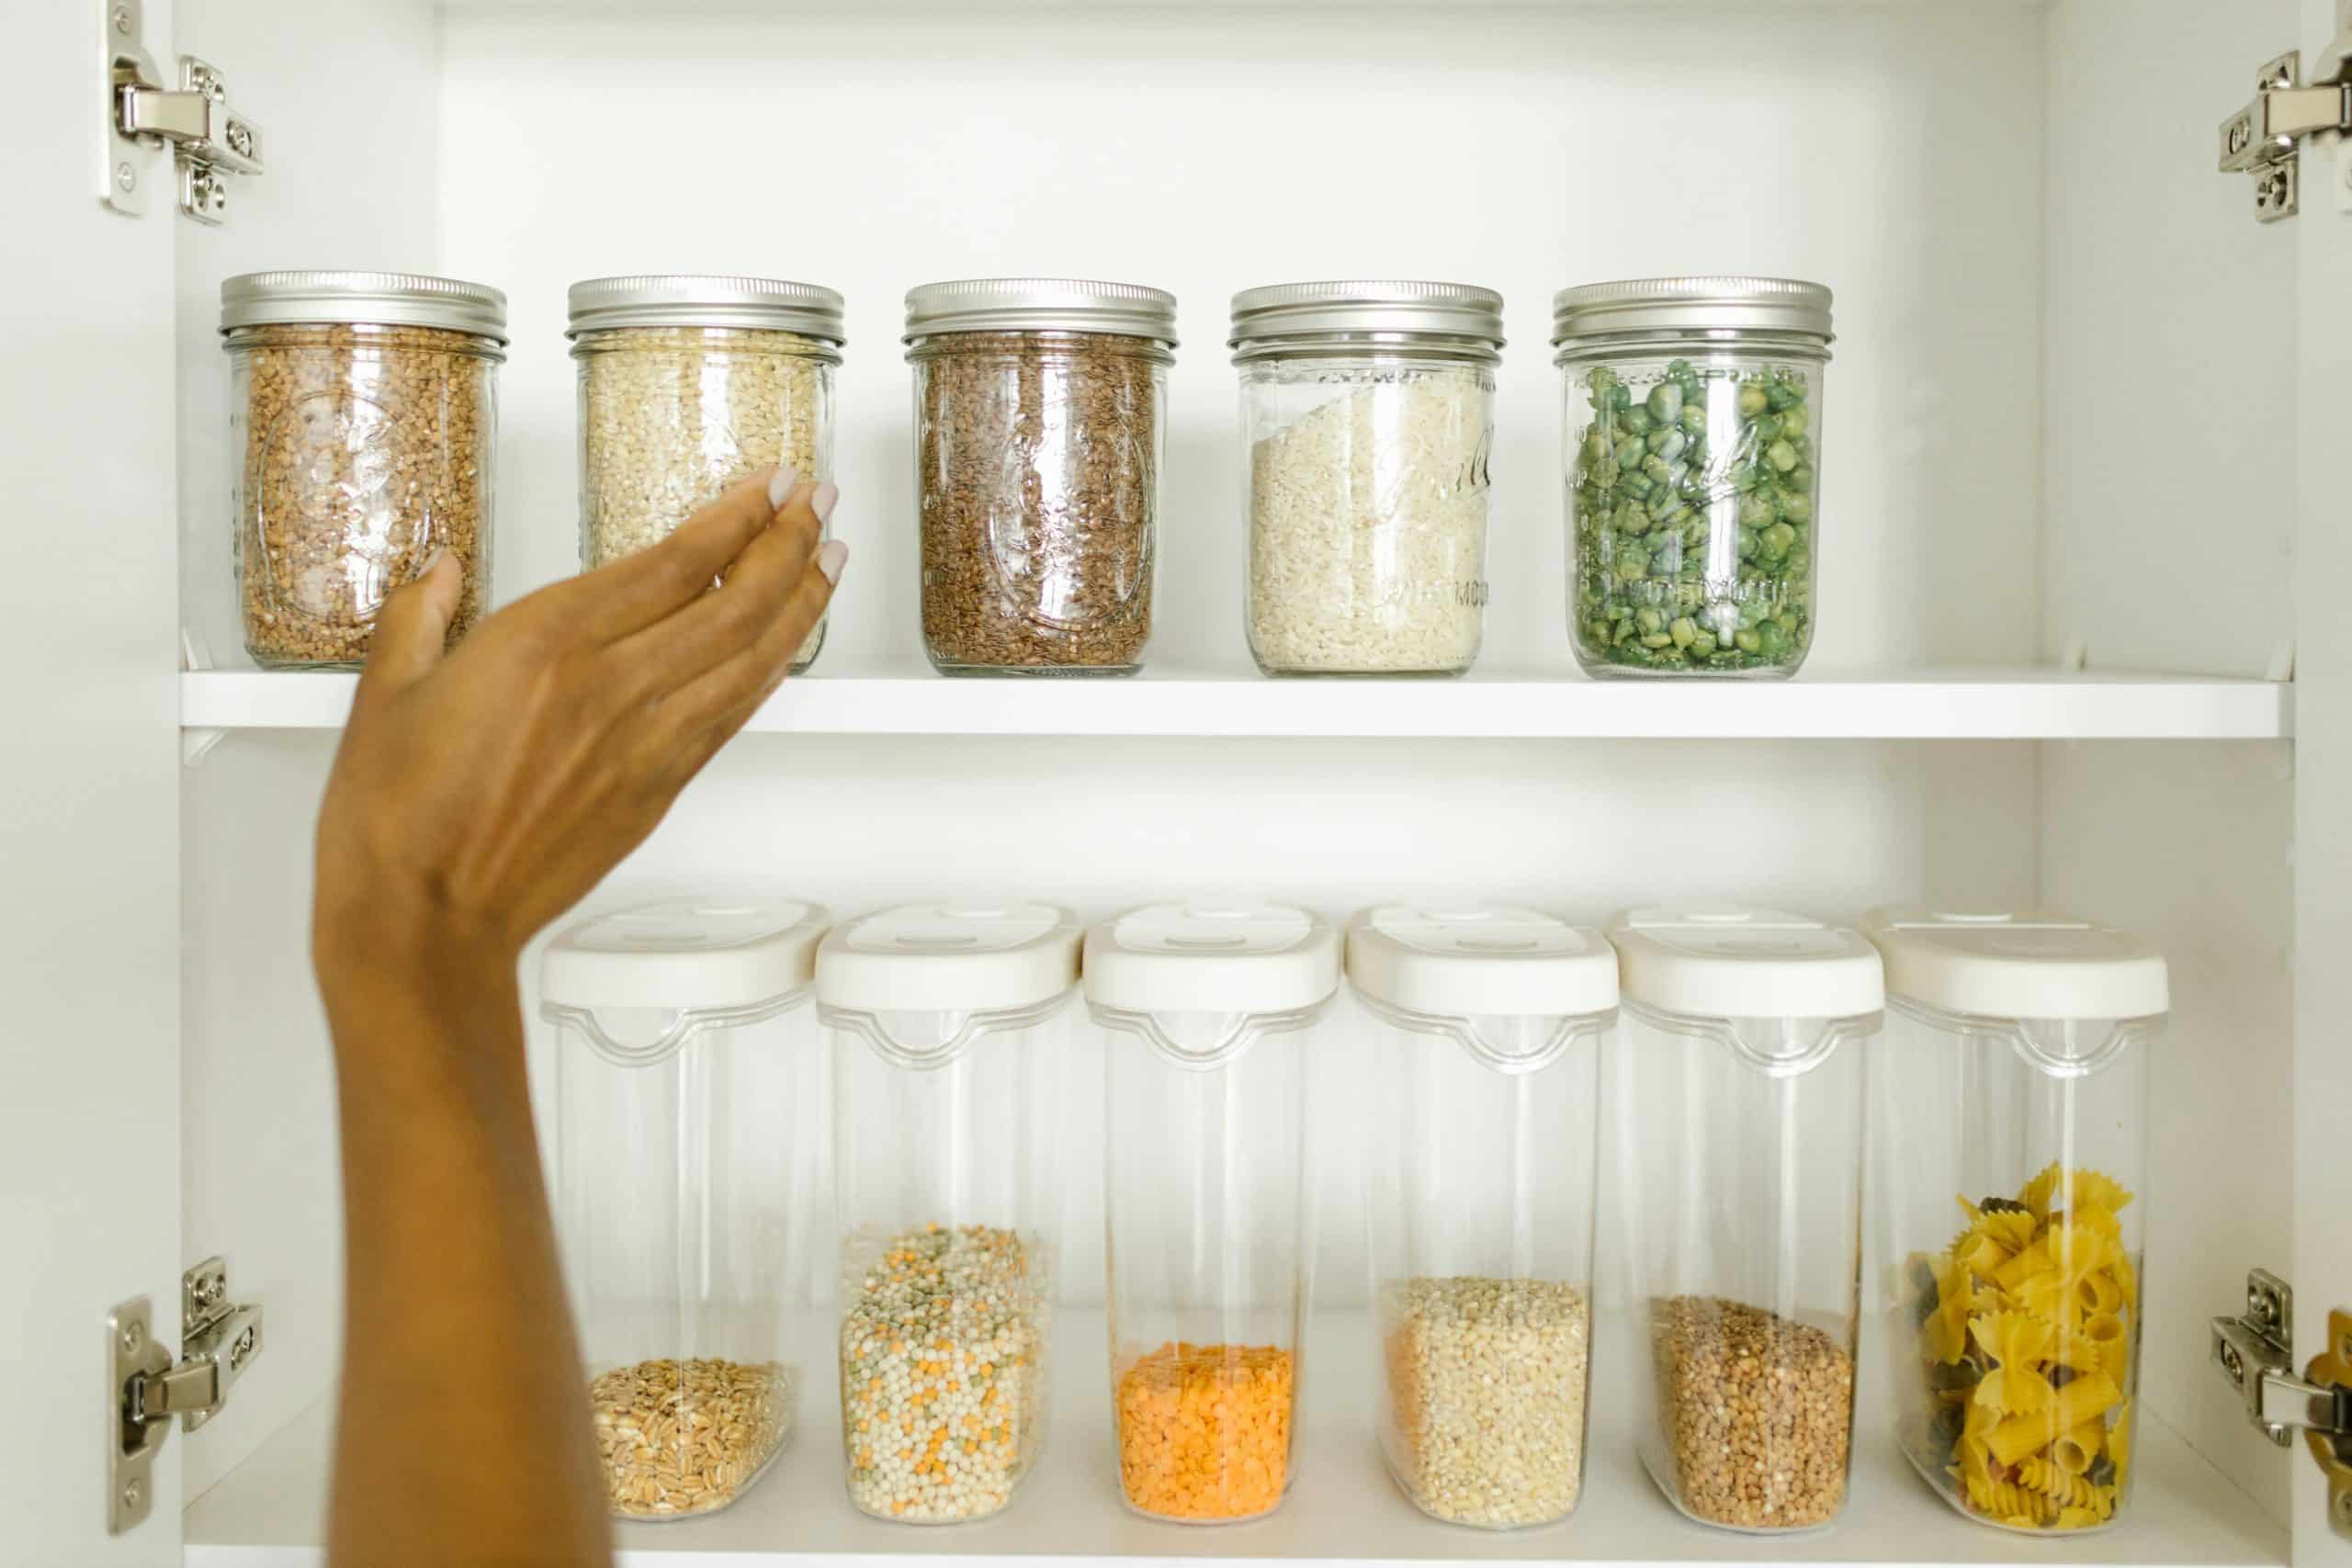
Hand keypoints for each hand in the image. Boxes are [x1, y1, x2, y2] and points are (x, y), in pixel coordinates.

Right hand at [312, 469, 844, 994]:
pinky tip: (788, 648)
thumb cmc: (396, 819)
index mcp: (546, 641)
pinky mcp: (658, 790)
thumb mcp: (385, 693)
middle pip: (733, 600)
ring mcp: (645, 742)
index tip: (769, 483)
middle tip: (820, 503)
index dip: (736, 516)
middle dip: (788, 543)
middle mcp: (612, 685)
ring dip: (801, 603)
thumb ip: (419, 616)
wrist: (426, 919)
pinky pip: (733, 717)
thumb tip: (441, 570)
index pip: (673, 560)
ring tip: (831, 559)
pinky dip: (771, 674)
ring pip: (752, 657)